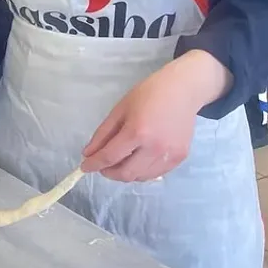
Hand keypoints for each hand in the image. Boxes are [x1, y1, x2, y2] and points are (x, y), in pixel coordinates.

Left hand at [80, 51, 228, 181]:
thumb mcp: (120, 110)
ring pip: (141, 177)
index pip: (110, 157)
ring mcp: (169, 155)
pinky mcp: (179, 158)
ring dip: (125, 174)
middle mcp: (154, 148)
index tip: (84, 167)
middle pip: (126, 174)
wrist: (183, 90)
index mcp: (137, 132)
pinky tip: (137, 160)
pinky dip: (142, 171)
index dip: (94, 164)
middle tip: (102, 165)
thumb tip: (89, 153)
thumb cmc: (149, 94)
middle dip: (109, 173)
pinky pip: (155, 173)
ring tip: (120, 161)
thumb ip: (103, 134)